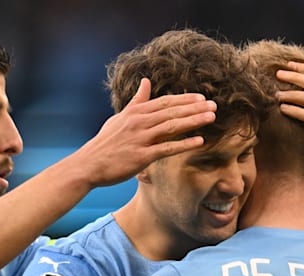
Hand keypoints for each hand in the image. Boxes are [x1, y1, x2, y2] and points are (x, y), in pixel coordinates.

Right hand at [73, 77, 216, 187]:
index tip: (202, 98)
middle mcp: (139, 123)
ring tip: (211, 117)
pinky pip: (167, 148)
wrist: (88, 165)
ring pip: (172, 127)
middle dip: (194, 108)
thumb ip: (136, 101)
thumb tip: (146, 81)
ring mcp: (140, 139)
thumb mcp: (119, 118)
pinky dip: (184, 144)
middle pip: (172, 112)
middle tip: (214, 105)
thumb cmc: (105, 143)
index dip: (185, 99)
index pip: (165, 102)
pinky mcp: (141, 157)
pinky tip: (199, 141)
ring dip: (194, 121)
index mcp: (135, 113)